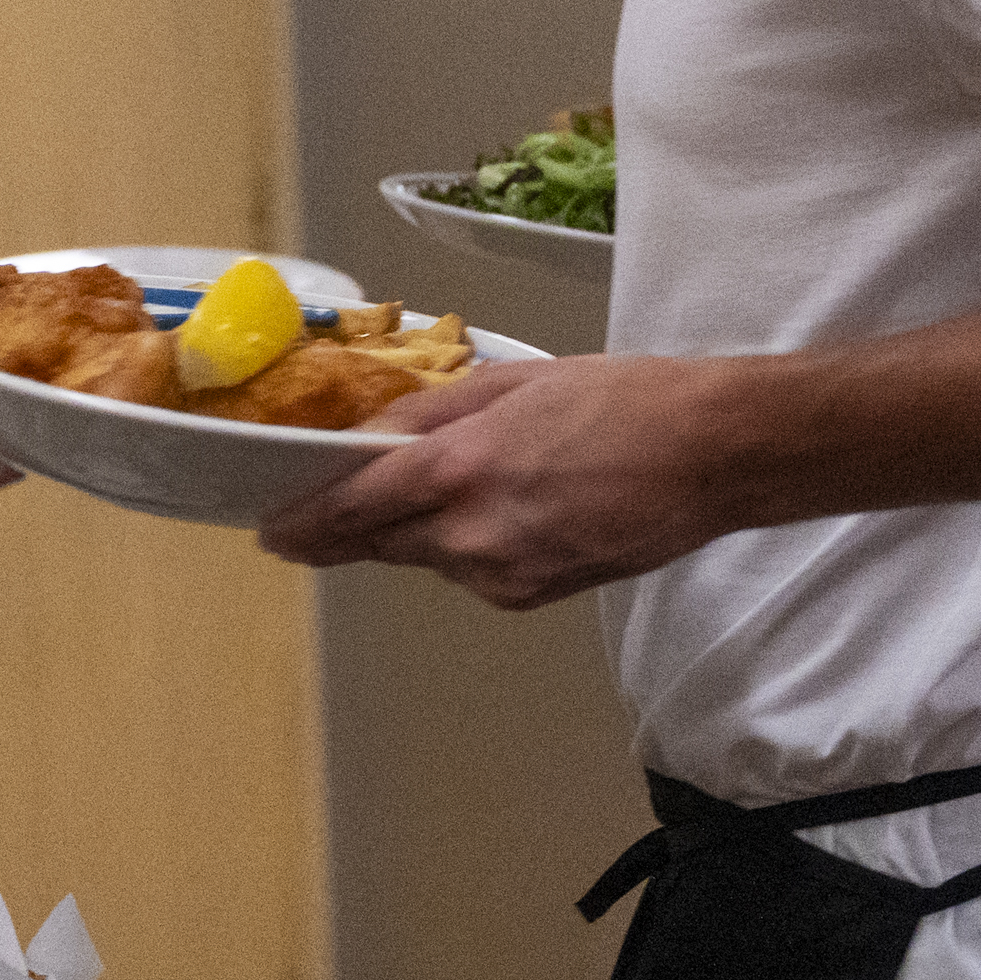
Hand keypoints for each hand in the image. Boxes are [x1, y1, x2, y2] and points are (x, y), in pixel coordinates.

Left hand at [254, 353, 748, 608]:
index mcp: (459, 469)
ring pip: (430, 557)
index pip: (350, 511)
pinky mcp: (534, 595)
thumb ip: (432, 416)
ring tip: (474, 481)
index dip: (302, 522)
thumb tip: (373, 440)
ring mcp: (504, 573)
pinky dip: (472, 544)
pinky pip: (475, 572)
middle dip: (354, 527)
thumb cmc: (624, 401)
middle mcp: (471, 534)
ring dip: (423, 529)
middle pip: (381, 542)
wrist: (710, 454)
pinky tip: (516, 506)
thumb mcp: (514, 383)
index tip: (270, 528)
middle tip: (334, 505)